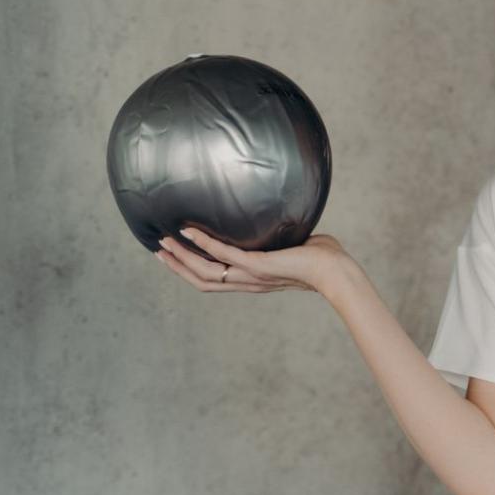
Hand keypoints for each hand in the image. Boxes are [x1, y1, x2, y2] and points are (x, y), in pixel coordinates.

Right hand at [155, 225, 350, 295]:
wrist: (337, 270)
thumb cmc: (321, 257)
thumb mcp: (289, 244)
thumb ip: (275, 235)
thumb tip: (272, 213)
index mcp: (252, 279)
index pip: (212, 281)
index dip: (188, 270)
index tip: (171, 256)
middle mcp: (247, 281)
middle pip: (201, 280)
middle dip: (177, 266)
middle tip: (157, 249)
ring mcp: (252, 275)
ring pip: (205, 272)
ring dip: (182, 257)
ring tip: (166, 240)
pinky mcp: (259, 265)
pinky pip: (224, 255)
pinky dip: (204, 243)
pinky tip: (190, 231)